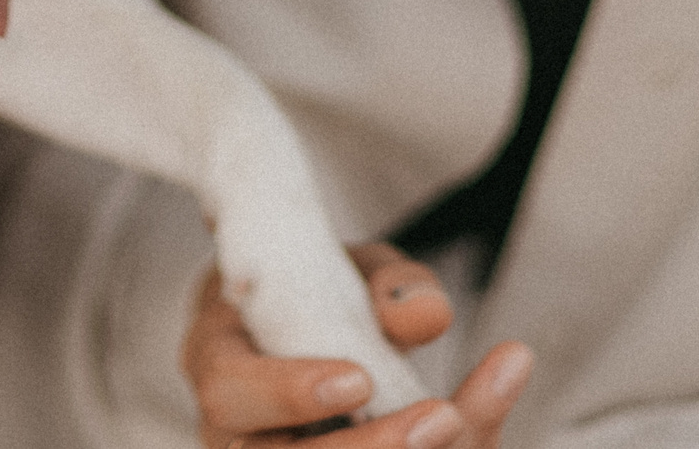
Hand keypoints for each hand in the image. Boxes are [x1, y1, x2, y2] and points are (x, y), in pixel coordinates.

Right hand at [183, 243, 529, 448]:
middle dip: (365, 447)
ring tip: (463, 423)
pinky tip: (479, 418)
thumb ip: (389, 285)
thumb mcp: (350, 268)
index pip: (229, 391)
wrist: (307, 325)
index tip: (360, 379)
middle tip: (441, 420)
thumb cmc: (315, 294)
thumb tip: (428, 315)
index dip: (288, 393)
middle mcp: (234, 430)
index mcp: (219, 358)